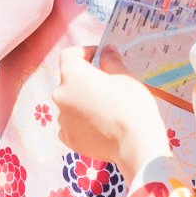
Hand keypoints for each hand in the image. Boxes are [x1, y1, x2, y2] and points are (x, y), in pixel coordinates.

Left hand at [54, 47, 165, 176]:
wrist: (135, 143)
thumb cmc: (132, 105)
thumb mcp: (125, 76)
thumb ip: (111, 61)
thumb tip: (106, 53)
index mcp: (72, 74)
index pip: (70, 55)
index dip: (85, 53)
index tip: (100, 58)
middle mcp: (60, 95)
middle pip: (69, 80)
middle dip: (85, 80)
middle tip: (107, 85)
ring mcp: (62, 119)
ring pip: (70, 103)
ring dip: (83, 102)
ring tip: (106, 109)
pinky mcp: (68, 138)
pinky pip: (71, 124)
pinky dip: (81, 123)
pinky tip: (100, 126)